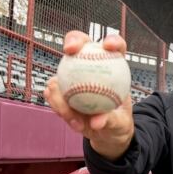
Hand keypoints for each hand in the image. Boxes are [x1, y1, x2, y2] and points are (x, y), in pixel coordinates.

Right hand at [44, 30, 134, 160]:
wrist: (105, 133)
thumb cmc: (117, 123)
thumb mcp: (120, 125)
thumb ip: (110, 121)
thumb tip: (97, 120)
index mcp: (114, 67)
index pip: (116, 47)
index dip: (113, 40)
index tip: (109, 46)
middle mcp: (91, 66)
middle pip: (81, 43)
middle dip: (73, 40)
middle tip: (70, 51)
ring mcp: (73, 76)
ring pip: (61, 70)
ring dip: (63, 91)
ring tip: (74, 117)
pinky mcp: (61, 90)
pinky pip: (52, 94)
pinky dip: (59, 106)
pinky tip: (70, 120)